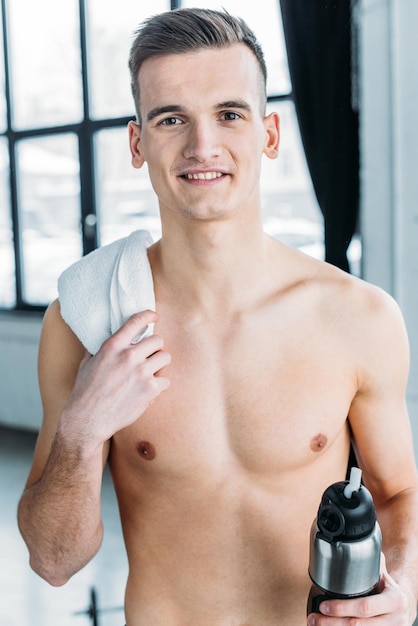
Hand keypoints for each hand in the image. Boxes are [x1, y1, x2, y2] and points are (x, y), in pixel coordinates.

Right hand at [59, 310, 170, 447]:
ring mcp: (141, 372)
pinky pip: (166, 380)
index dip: (149, 316)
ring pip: (165, 357)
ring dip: (160, 364)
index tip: (154, 316)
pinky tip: (149, 389)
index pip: (136, 321)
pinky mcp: (150, 389)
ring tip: (150, 372)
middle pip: (158, 340)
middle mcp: (128, 356)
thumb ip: (101, 347)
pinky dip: (160, 384)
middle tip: (149, 356)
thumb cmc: (85, 391)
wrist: (87, 420)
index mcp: (112, 346)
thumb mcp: (88, 362)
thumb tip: (111, 335)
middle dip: (155, 347)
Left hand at [307, 559, 410, 624]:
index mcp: (395, 601)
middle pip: (358, 625)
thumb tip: (350, 541)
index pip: (365, 607)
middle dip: (332, 622)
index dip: (341, 608)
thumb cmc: (387, 589)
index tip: (323, 605)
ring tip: (315, 624)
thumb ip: (368, 563)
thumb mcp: (383, 576)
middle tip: (314, 617)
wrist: (402, 606)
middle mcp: (396, 621)